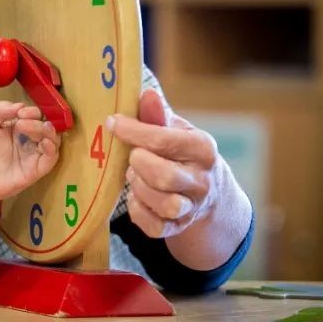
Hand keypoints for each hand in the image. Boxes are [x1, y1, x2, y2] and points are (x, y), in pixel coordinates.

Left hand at [0, 101, 60, 208]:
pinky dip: (52, 148)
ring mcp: (34, 154)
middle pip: (45, 126)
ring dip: (49, 132)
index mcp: (19, 127)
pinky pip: (51, 158)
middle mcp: (29, 139)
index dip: (31, 112)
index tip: (21, 113)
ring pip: (52, 140)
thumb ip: (1, 110)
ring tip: (40, 128)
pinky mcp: (37, 169)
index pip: (34, 115)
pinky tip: (45, 142)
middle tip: (22, 123)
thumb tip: (20, 105)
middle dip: (37, 122)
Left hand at [105, 89, 226, 238]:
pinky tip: (137, 197)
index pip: (165, 140)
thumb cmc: (183, 154)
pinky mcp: (179, 228)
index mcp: (203, 149)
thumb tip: (146, 93)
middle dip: (139, 164)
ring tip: (135, 176)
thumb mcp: (177, 130)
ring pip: (163, 204)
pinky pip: (154, 226)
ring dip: (139, 188)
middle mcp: (202, 180)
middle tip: (132, 157)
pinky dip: (138, 211)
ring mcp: (193, 207)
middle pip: (164, 175)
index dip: (133, 131)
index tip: (112, 123)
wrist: (211, 194)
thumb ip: (158, 114)